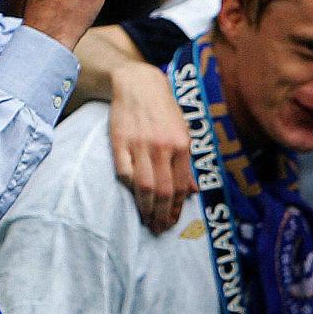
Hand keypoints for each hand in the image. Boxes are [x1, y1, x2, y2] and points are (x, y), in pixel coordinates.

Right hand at [108, 63, 195, 232]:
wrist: (138, 84)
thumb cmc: (163, 110)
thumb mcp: (182, 133)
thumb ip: (186, 163)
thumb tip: (193, 191)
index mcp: (181, 145)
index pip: (180, 186)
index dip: (177, 208)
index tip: (173, 222)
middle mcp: (162, 147)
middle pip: (163, 191)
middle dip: (162, 214)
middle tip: (159, 228)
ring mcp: (140, 145)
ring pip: (144, 186)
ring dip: (145, 207)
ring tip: (146, 219)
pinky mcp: (120, 141)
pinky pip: (123, 171)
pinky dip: (127, 186)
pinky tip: (131, 195)